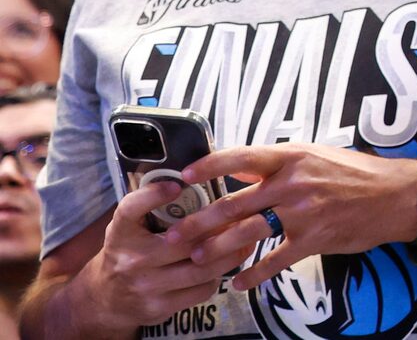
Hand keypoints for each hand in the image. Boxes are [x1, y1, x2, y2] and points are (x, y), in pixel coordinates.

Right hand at [79, 179, 255, 329]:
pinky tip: (225, 264)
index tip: (177, 185)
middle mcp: (131, 260)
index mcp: (121, 233)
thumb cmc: (127, 251)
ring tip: (245, 239)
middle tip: (243, 216)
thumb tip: (193, 176)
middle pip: (186, 241)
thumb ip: (150, 204)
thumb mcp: (129, 225)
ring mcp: (145, 287)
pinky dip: (217, 276)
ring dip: (229, 254)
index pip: (131, 209)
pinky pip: (200, 290)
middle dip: (219, 228)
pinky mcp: (158, 308)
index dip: (153, 195)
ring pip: (200, 268)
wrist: (104, 298)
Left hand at [174, 143, 416, 293]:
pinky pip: (274, 260)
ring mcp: (303, 213)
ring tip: (197, 260)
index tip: (183, 177)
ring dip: (217, 250)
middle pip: (233, 204)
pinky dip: (254, 274)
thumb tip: (239, 166)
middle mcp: (293, 183)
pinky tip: (240, 283)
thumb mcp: (317, 155)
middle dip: (198, 222)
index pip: (241, 158)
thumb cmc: (356, 173)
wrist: (396, 196)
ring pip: (247, 234)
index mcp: (293, 157)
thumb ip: (278, 163)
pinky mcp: (313, 239)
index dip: (209, 167)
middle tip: (173, 236)